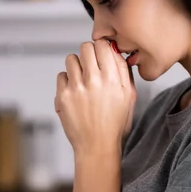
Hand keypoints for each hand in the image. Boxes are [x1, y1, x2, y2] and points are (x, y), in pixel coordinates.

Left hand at [55, 40, 136, 156]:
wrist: (97, 146)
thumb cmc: (114, 124)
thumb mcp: (129, 96)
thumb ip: (123, 71)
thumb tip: (115, 52)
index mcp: (113, 79)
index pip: (103, 45)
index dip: (102, 48)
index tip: (101, 54)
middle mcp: (94, 81)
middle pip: (86, 47)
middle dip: (88, 53)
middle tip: (91, 65)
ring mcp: (77, 88)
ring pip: (71, 59)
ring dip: (76, 66)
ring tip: (82, 79)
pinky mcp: (63, 96)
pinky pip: (61, 75)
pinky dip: (67, 81)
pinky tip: (75, 91)